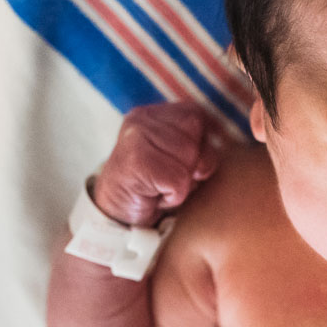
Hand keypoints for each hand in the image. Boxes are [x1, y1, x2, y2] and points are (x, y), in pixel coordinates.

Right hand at [90, 102, 223, 226]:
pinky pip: (178, 180)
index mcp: (153, 113)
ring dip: (181, 182)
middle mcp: (141, 119)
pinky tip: (154, 194)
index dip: (198, 145)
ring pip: (189, 159)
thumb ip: (198, 145)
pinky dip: (173, 195)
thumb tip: (208, 157)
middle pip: (195, 139)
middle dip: (190, 165)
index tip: (177, 162)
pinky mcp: (136, 161)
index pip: (196, 116)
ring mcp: (136, 138)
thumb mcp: (179, 158)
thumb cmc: (155, 186)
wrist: (118, 213)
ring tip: (159, 185)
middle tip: (166, 177)